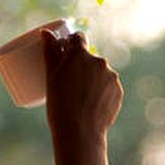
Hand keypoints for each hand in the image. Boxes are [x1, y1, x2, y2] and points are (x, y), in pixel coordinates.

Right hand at [42, 28, 122, 142]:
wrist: (80, 131)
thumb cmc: (60, 104)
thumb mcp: (51, 76)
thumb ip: (50, 51)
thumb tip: (46, 33)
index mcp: (81, 54)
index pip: (78, 38)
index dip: (71, 43)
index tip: (66, 50)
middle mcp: (99, 61)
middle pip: (90, 57)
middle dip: (81, 65)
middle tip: (69, 81)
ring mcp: (111, 77)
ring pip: (100, 73)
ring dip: (92, 78)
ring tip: (80, 95)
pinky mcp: (118, 92)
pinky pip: (108, 86)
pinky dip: (101, 91)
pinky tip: (91, 102)